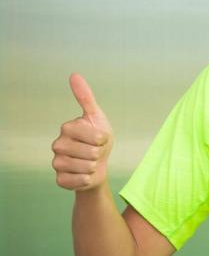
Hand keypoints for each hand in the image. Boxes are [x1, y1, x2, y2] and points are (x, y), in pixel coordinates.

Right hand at [51, 73, 113, 190]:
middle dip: (99, 153)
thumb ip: (86, 97)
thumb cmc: (98, 139)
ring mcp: (56, 163)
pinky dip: (88, 178)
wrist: (98, 164)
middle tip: (95, 152)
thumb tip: (74, 75)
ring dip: (94, 166)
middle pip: (91, 152)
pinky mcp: (60, 179)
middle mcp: (57, 144)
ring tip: (90, 162)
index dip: (103, 138)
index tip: (100, 138)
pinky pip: (80, 181)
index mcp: (67, 127)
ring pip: (86, 167)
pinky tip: (84, 174)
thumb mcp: (97, 116)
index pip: (94, 135)